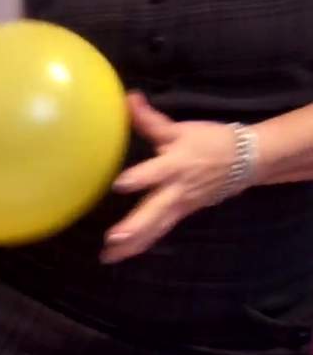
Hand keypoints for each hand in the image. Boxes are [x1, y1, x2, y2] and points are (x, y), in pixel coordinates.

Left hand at [100, 92, 238, 263]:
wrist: (246, 161)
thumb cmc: (209, 142)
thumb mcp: (180, 129)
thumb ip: (150, 119)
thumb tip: (127, 98)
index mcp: (175, 165)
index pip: (155, 172)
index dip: (140, 178)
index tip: (120, 183)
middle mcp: (176, 190)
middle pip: (155, 211)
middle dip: (135, 226)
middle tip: (114, 238)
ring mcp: (179, 206)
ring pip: (155, 228)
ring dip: (132, 245)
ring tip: (108, 257)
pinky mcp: (180, 215)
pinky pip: (158, 233)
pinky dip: (141, 245)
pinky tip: (121, 255)